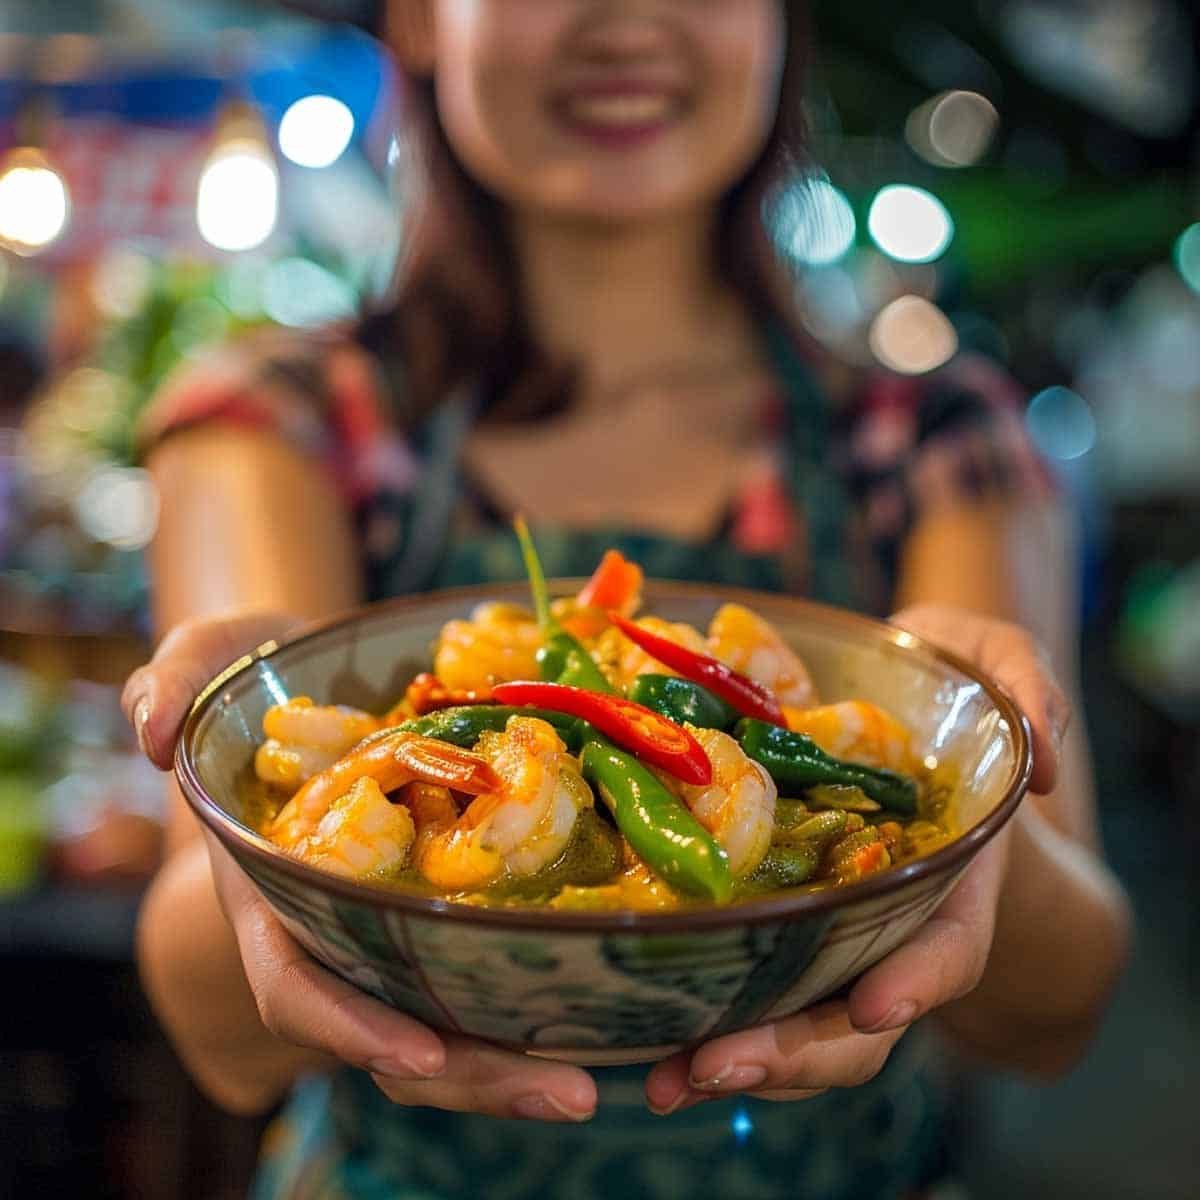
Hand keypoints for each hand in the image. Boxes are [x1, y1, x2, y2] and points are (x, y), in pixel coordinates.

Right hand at [126, 612, 597, 1122]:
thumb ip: (174, 680)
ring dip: (516, 1061)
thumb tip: (154, 736)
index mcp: (276, 891)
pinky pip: (489, 960)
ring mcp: (395, 919)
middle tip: (569, 1094)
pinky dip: (540, 988)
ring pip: (449, 1016)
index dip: (349, 1026)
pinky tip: (611, 1001)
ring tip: (595, 1082)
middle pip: (395, 1026)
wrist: (312, 671)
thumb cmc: (255, 673)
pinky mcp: (448, 897)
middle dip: (470, 1074)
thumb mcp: (210, 661)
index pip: (297, 983)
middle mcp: (338, 924)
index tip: (419, 1050)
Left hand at [644, 605, 1068, 1113]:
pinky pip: (747, 978)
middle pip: (859, 1017)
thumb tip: (1047, 763)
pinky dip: (701, 1015)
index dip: (917, 981)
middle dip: (795, 1050)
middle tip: (716, 1065)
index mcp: (953, 873)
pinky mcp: (776, 910)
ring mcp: (832, 925)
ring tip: (665, 1078)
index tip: (874, 1007)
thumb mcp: (997, 662)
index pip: (949, 944)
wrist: (894, 690)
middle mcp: (891, 918)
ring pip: (797, 1019)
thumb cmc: (950, 678)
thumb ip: (1028, 691)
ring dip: (735, 1057)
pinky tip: (647, 1041)